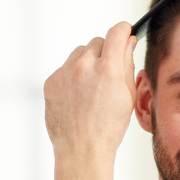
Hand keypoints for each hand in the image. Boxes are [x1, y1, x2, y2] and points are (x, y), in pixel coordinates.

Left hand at [44, 22, 137, 157]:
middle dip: (106, 52)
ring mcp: (65, 73)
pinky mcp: (51, 81)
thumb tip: (128, 41)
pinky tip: (79, 97)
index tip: (126, 32)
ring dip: (88, 63)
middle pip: (98, 42)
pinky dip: (73, 77)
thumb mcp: (128, 96)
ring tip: (92, 88)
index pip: (117, 32)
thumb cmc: (110, 127)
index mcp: (108, 69)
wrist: (82, 149)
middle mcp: (84, 66)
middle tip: (109, 73)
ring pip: (80, 53)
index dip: (124, 30)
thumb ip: (127, 65)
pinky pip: (65, 69)